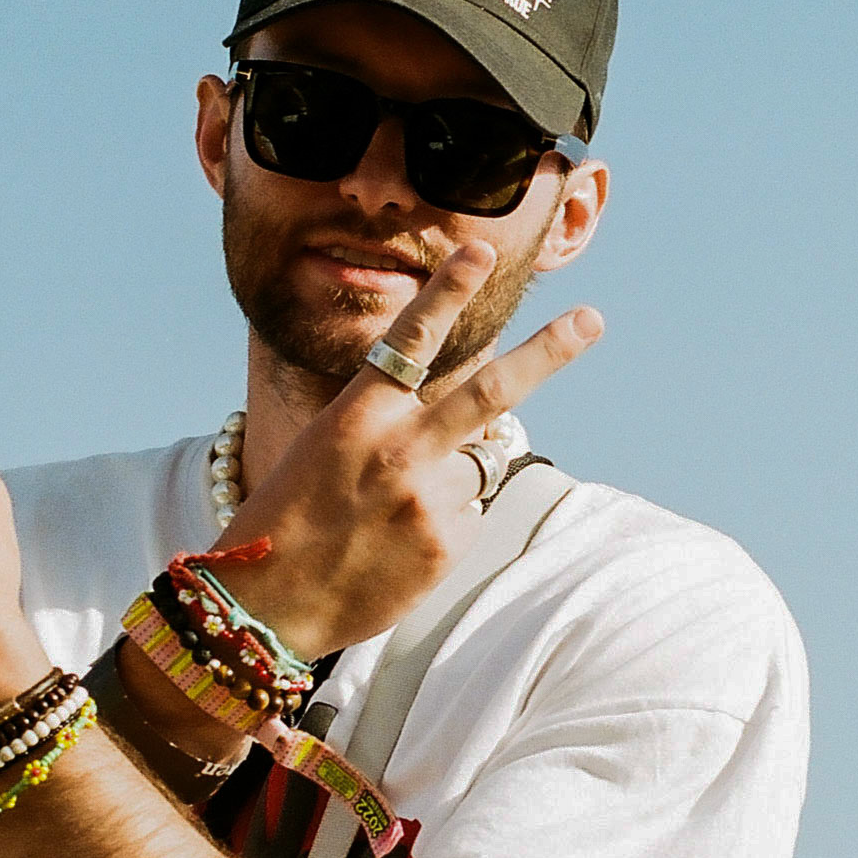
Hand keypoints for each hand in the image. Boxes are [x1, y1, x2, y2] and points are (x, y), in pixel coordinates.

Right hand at [210, 240, 602, 658]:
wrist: (266, 607)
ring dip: (448, 482)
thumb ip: (392, 429)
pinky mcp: (449, 544)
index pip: (410, 341)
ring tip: (389, 517)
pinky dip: (443, 525)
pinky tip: (397, 548)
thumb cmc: (288, 520)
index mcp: (356, 418)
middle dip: (548, 352)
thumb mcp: (324, 452)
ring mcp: (429, 500)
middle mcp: (399, 451)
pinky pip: (467, 515)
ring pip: (474, 467)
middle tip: (591, 320)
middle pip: (490, 391)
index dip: (446, 292)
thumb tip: (471, 433)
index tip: (478, 250)